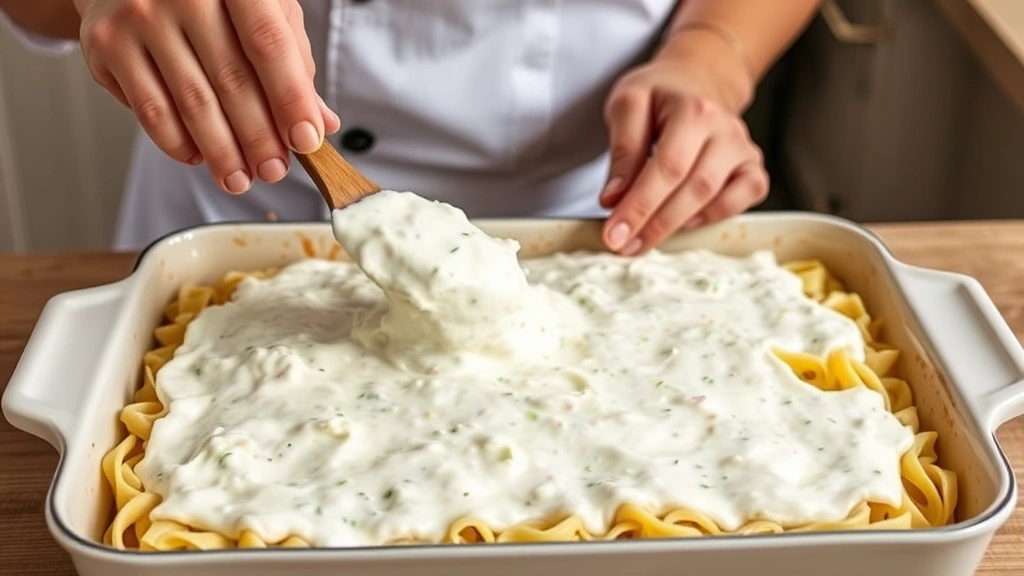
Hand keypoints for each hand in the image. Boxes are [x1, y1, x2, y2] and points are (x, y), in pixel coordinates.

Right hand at [74, 0, 341, 193]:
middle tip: (274, 171)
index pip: (268, 44)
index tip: (307, 141)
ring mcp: (141, 16)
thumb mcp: (263, 10)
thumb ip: (293, 62)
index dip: (290, 98)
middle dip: (258, 137)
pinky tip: (199, 157)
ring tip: (240, 178)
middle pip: (231, 79)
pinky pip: (151, 110)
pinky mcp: (108, 44)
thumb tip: (323, 122)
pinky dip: (178, 143)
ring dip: (221, 151)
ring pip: (192, 102)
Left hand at [598, 34, 768, 255]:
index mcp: (693, 109)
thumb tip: (614, 199)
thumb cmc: (658, 95)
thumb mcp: (627, 106)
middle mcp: (725, 129)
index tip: (614, 234)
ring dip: (678, 225)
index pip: (667, 167)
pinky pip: (746, 197)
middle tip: (624, 245)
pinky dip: (718, 215)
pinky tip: (687, 221)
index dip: (640, 205)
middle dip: (655, 223)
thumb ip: (622, 151)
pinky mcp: (753, 166)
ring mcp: (743, 148)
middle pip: (693, 187)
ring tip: (644, 240)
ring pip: (716, 197)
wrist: (696, 81)